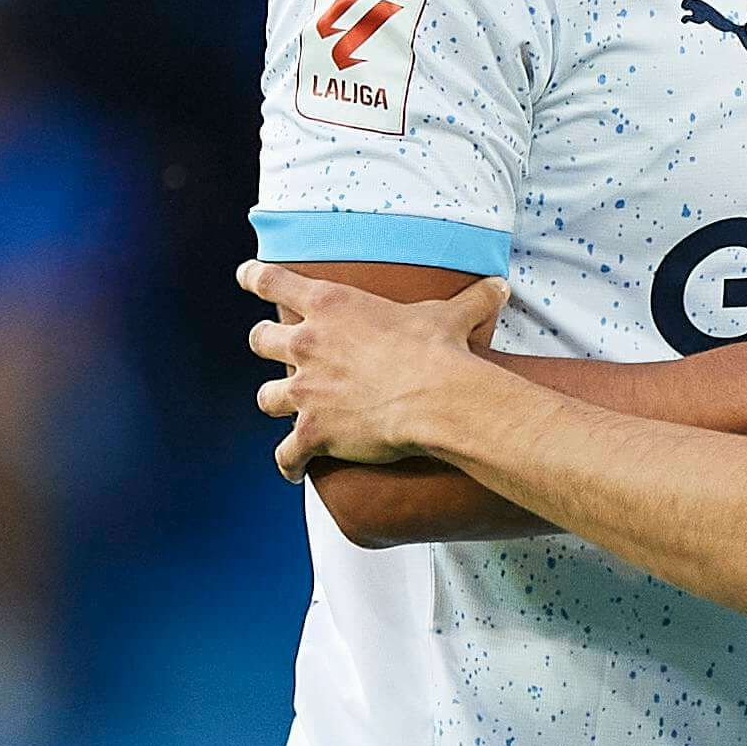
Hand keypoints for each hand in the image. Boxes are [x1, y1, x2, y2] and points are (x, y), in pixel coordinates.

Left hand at [242, 261, 506, 477]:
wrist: (437, 399)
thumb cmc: (440, 352)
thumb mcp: (452, 317)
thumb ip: (471, 299)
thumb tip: (500, 286)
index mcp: (331, 305)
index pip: (271, 281)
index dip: (254, 278)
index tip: (246, 276)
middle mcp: (307, 344)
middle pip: (260, 340)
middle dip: (266, 344)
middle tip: (277, 349)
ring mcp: (305, 390)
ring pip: (266, 396)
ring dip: (275, 400)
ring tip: (286, 406)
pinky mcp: (313, 432)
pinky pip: (285, 453)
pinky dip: (288, 463)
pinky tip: (293, 469)